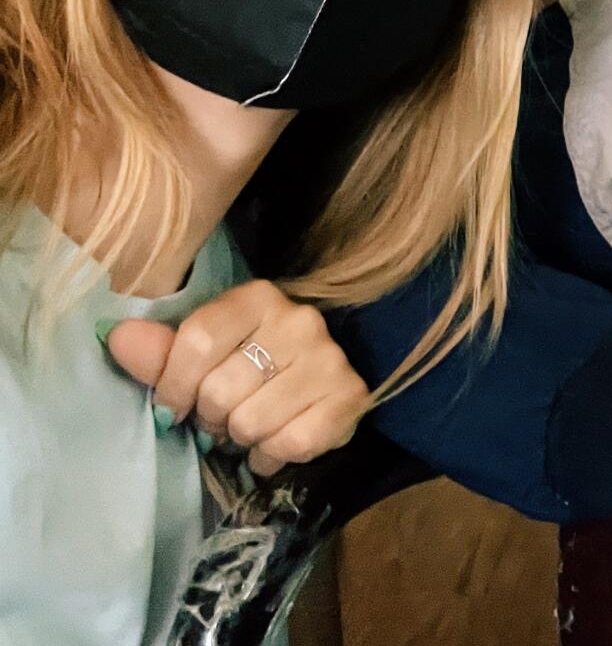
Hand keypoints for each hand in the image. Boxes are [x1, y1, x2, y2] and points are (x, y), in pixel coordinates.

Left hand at [105, 280, 369, 476]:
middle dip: (210, 418)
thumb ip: (160, 350)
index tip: (171, 407)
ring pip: (252, 423)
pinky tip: (273, 443)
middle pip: (221, 390)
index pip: (197, 342)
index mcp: (259, 298)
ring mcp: (330, 359)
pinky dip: (271, 456)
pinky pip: (289, 444)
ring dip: (240, 439)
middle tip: (219, 418)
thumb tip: (116, 336)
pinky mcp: (350, 398)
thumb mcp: (203, 352)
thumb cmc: (248, 365)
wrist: (314, 383)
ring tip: (247, 428)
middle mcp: (301, 321)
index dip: (173, 386)